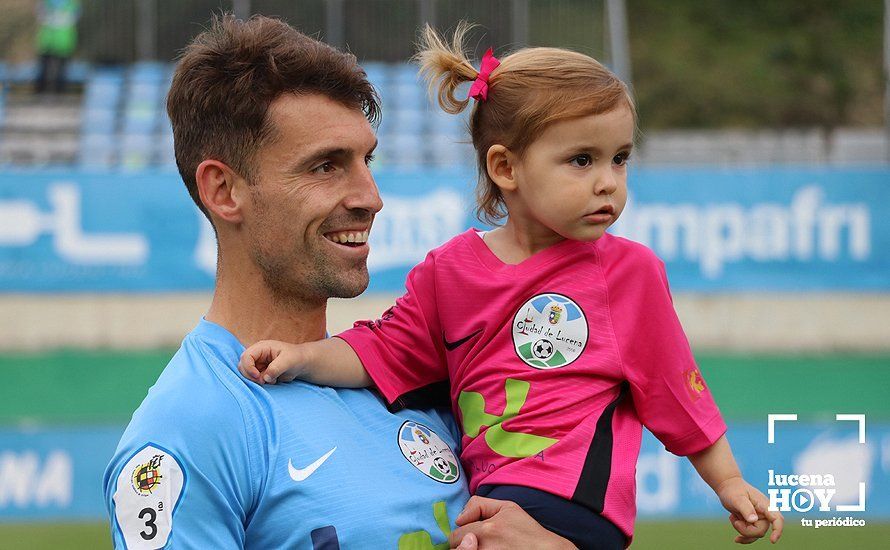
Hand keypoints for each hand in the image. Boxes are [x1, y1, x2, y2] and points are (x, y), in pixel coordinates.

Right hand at [237, 340, 309, 384]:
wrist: (301, 363)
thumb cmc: (296, 358)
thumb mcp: (288, 361)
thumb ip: (276, 368)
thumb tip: (265, 378)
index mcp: (262, 347)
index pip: (246, 356)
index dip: (248, 367)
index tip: (258, 376)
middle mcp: (257, 354)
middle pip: (242, 365)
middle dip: (250, 375)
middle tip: (263, 381)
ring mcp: (258, 363)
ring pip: (247, 374)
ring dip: (256, 380)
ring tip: (270, 380)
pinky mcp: (260, 371)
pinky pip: (254, 379)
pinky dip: (261, 382)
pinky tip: (272, 380)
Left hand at [448, 496, 575, 549]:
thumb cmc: (528, 531)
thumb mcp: (507, 508)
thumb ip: (479, 505)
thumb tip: (459, 518)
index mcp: (487, 529)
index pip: (456, 535)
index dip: (462, 535)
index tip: (471, 536)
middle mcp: (486, 547)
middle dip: (463, 546)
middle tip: (477, 543)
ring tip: (484, 547)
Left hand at [716, 477, 782, 543]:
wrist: (727, 487)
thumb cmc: (732, 490)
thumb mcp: (736, 498)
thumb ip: (745, 508)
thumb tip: (753, 520)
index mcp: (764, 505)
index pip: (777, 518)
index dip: (777, 530)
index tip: (772, 540)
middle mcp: (764, 513)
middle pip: (761, 530)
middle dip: (746, 530)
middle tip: (734, 520)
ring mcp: (759, 519)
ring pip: (755, 534)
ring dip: (742, 530)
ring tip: (732, 518)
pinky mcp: (753, 523)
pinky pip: (752, 535)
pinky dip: (744, 537)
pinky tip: (736, 539)